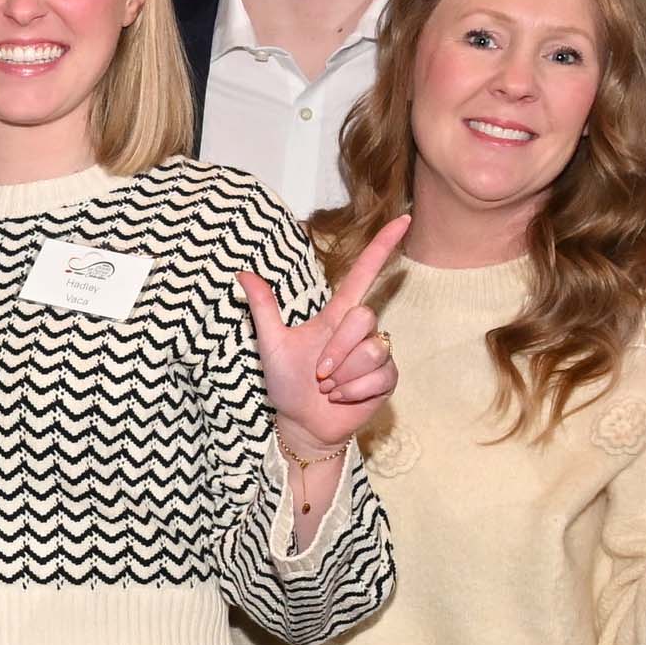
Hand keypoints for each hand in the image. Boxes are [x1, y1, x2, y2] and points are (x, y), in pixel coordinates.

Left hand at [239, 212, 409, 459]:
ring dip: (342, 375)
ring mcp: (376, 354)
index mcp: (335, 316)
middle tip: (318, 373)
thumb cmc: (287, 384)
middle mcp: (360, 330)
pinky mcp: (387, 378)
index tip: (402, 220)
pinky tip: (342, 398)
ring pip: (370, 349)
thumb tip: (243, 274)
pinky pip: (377, 376)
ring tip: (329, 387)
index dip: (382, 248)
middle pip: (362, 317)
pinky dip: (352, 391)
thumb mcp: (271, 345)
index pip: (363, 275)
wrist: (301, 424)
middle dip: (336, 350)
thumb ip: (263, 309)